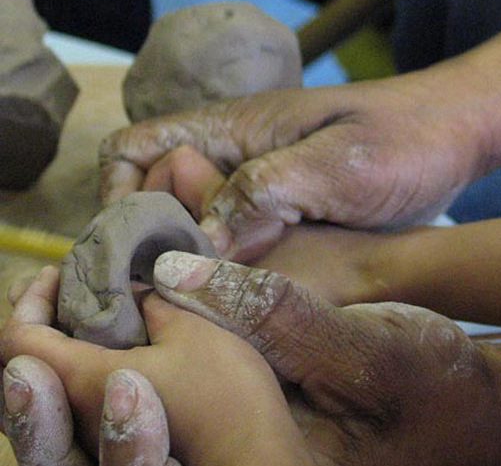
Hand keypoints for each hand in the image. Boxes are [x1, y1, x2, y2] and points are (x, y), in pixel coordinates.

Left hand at [0, 267, 309, 465]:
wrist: (256, 453)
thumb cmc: (225, 395)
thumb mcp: (194, 332)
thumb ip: (152, 304)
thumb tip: (130, 289)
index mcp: (84, 383)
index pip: (19, 340)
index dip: (32, 299)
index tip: (61, 273)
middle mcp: (75, 419)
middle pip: (17, 374)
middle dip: (33, 325)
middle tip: (58, 296)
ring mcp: (92, 440)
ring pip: (44, 400)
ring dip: (49, 357)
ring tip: (73, 326)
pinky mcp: (115, 448)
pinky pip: (72, 415)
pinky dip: (72, 379)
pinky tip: (105, 360)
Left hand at [3, 255, 500, 465]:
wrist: (481, 421)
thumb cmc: (437, 388)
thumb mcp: (375, 348)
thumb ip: (279, 316)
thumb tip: (175, 274)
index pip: (120, 440)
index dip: (58, 368)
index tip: (48, 290)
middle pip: (90, 465)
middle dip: (37, 396)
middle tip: (23, 326)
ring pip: (107, 459)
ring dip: (61, 398)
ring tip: (40, 332)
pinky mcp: (234, 458)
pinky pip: (148, 438)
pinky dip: (108, 390)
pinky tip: (103, 342)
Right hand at [98, 74, 488, 259]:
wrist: (467, 132)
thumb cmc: (407, 138)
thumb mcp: (334, 166)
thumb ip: (263, 194)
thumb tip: (198, 242)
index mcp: (236, 129)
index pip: (137, 149)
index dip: (119, 195)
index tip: (137, 248)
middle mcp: (241, 155)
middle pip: (161, 194)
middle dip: (155, 239)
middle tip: (170, 291)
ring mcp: (268, 183)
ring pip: (203, 222)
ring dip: (197, 257)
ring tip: (206, 300)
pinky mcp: (296, 210)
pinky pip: (245, 237)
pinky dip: (235, 264)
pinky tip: (249, 294)